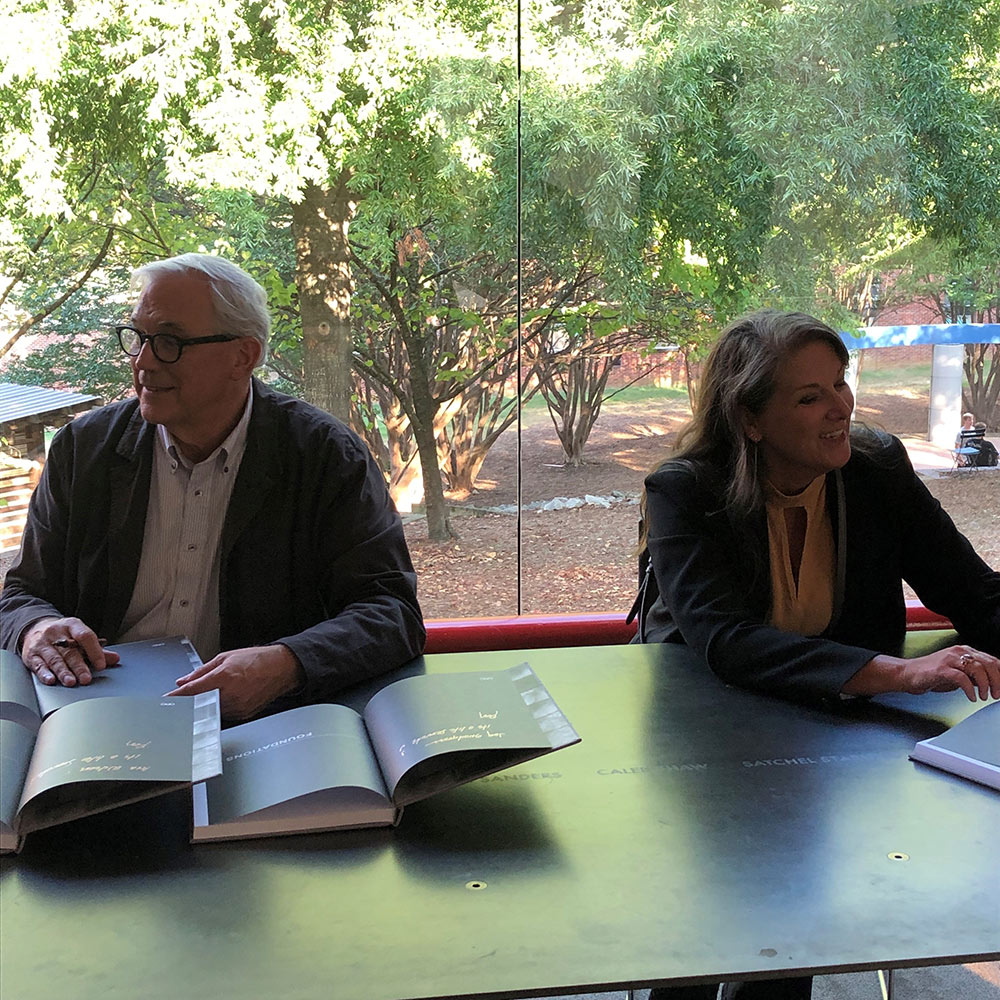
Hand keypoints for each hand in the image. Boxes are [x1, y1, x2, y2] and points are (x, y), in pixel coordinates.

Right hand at [20, 617, 119, 686]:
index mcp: (72, 625)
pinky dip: (45, 673)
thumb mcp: (80, 637)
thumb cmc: (64, 636)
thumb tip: (115, 659)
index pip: (85, 636)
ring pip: (55, 659)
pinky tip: (51, 680)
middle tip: (86, 678)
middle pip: (70, 651)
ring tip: (71, 682)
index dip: (94, 651)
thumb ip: (97, 649)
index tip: (101, 665)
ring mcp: (42, 643)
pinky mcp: (31, 655)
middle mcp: (56, 633)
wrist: (36, 629)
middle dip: (79, 666)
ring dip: (63, 672)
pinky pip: (38, 665)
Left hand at [165, 644, 304, 719]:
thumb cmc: (257, 659)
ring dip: (205, 705)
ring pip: (211, 711)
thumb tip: (183, 680)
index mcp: (224, 677)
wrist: (281, 668)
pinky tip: (224, 699)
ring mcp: (238, 707)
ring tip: (211, 695)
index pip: (193, 690)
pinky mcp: (244, 715)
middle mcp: (231, 694)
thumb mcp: (226, 657)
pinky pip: (224, 714)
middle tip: (184, 700)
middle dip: (191, 702)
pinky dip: (219, 708)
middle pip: (200, 704)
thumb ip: (202, 670)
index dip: (177, 697)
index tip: (166, 700)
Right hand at [898, 645, 999, 701]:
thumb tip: (994, 685)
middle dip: (997, 682)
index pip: (992, 660)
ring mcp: (949, 659)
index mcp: (965, 651)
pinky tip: (971, 697)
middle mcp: (959, 652)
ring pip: (978, 669)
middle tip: (996, 695)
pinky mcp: (941, 669)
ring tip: (984, 697)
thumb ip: (975, 676)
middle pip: (988, 664)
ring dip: (985, 686)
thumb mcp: (959, 674)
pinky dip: (970, 690)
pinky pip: (962, 678)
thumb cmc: (932, 675)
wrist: (907, 674)